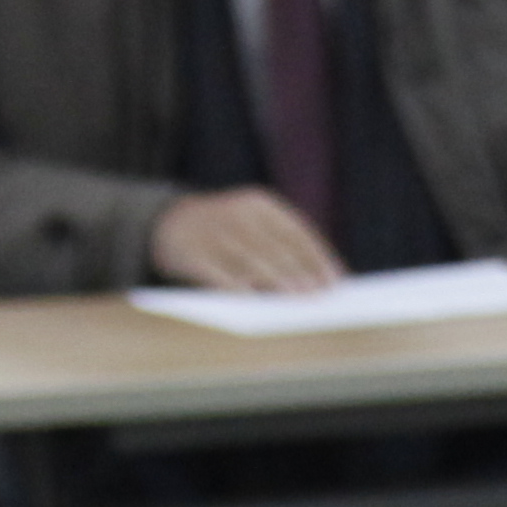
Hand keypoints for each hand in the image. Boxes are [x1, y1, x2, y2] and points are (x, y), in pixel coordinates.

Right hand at [147, 184, 341, 292]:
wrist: (169, 222)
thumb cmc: (229, 233)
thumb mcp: (256, 225)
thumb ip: (283, 246)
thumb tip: (321, 281)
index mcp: (259, 204)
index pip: (295, 231)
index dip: (318, 257)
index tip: (337, 281)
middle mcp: (236, 213)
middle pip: (274, 246)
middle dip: (300, 272)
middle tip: (320, 295)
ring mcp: (211, 232)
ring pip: (249, 259)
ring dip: (276, 281)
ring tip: (298, 299)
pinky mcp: (190, 252)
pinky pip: (217, 273)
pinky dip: (237, 288)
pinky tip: (255, 302)